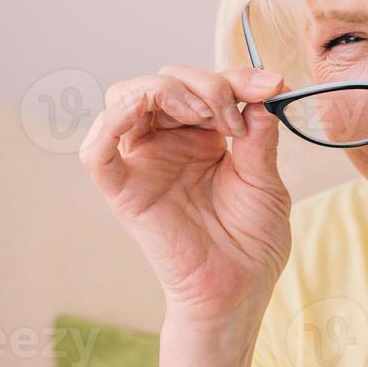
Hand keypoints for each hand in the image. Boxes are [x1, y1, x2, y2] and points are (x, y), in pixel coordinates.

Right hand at [80, 65, 292, 331]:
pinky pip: (96, 153)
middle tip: (235, 114)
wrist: (240, 289)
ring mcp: (142, 163)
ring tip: (206, 115)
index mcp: (201, 135)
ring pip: (125, 98)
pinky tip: (139, 108)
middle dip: (204, 83)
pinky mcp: (123, 191)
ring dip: (164, 90)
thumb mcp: (265, 180)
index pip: (204, 84)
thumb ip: (258, 137)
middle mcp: (168, 142)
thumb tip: (256, 97)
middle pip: (163, 81)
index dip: (236, 77)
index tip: (271, 86)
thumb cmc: (252, 241)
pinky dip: (110, 122)